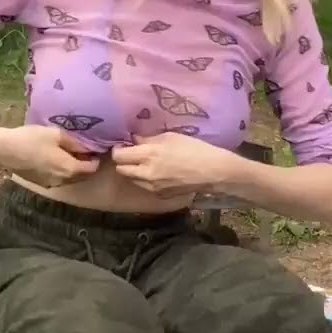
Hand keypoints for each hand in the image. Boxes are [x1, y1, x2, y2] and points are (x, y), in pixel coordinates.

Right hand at [0, 124, 100, 187]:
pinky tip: (55, 160)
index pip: (92, 168)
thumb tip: (88, 148)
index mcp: (69, 168)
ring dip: (74, 170)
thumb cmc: (32, 138)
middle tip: (84, 151)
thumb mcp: (56, 134)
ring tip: (69, 154)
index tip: (94, 149)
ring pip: (70, 179)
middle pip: (82, 176)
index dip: (96, 159)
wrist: (5, 149)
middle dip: (86, 165)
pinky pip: (58, 179)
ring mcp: (51, 184)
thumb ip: (75, 143)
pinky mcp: (41, 183)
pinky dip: (62, 172)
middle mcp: (63, 180)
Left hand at [110, 132, 229, 197]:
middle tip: (132, 154)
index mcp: (148, 155)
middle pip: (121, 169)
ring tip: (146, 163)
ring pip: (132, 179)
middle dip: (123, 162)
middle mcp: (146, 173)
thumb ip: (148, 139)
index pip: (119, 156)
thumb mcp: (170, 137)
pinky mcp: (160, 196)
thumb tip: (134, 140)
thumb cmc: (194, 149)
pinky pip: (145, 187)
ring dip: (134, 171)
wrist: (213, 172)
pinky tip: (159, 173)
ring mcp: (152, 187)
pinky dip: (146, 180)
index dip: (118, 149)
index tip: (124, 145)